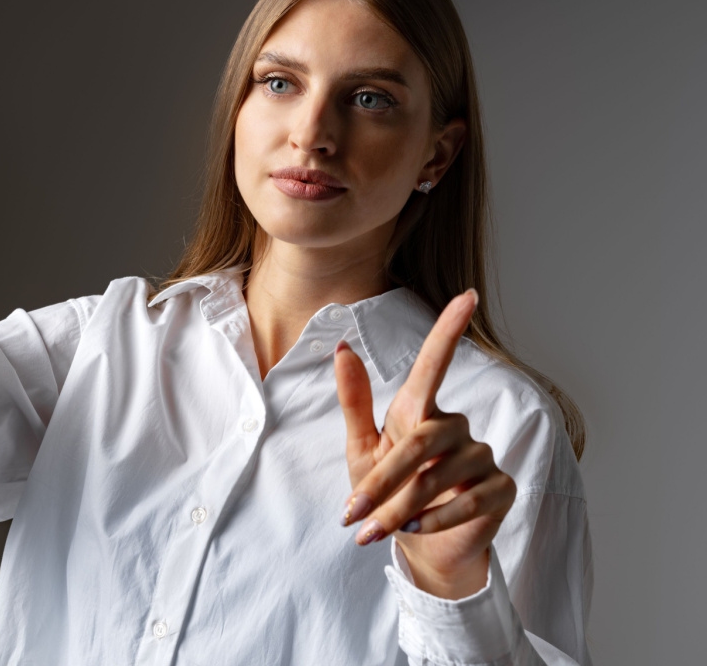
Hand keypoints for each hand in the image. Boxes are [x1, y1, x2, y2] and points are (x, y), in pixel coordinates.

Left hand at [333, 289, 516, 598]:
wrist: (422, 546)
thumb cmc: (389, 493)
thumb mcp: (363, 449)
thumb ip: (355, 401)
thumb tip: (342, 347)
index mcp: (420, 410)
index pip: (436, 363)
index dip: (450, 330)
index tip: (467, 296)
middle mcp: (455, 426)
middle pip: (421, 440)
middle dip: (384, 481)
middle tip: (353, 514)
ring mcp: (481, 456)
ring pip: (439, 475)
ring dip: (401, 507)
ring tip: (377, 529)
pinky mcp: (500, 488)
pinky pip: (471, 498)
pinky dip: (438, 516)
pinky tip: (417, 529)